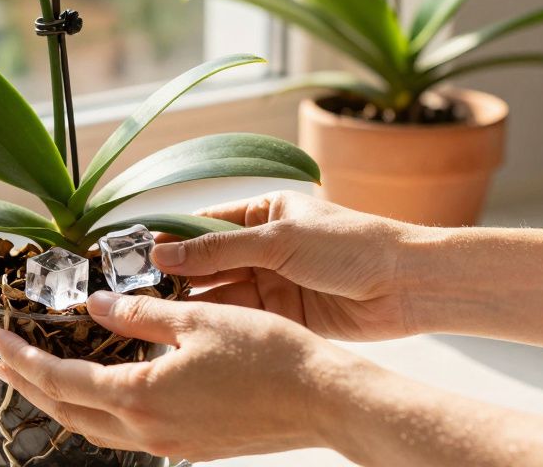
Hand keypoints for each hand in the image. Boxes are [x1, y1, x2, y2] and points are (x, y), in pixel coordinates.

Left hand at [0, 291, 360, 461]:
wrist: (325, 400)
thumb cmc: (268, 355)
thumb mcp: (198, 320)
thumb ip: (139, 315)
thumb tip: (96, 307)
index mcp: (142, 396)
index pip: (62, 381)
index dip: (24, 359)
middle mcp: (148, 429)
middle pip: (70, 413)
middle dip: (30, 386)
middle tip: (3, 361)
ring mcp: (171, 444)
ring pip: (97, 429)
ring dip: (62, 403)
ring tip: (40, 377)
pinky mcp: (192, 445)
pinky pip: (128, 434)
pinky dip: (100, 413)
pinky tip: (103, 394)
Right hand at [153, 190, 425, 339]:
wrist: (408, 284)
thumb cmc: (352, 245)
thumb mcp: (278, 240)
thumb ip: (219, 250)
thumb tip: (165, 252)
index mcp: (263, 213)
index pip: (203, 225)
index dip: (169, 240)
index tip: (134, 254)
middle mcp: (264, 247)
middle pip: (207, 263)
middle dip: (176, 276)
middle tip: (136, 291)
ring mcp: (273, 282)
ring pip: (221, 293)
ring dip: (193, 302)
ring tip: (155, 313)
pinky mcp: (284, 316)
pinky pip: (242, 318)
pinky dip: (219, 323)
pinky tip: (190, 329)